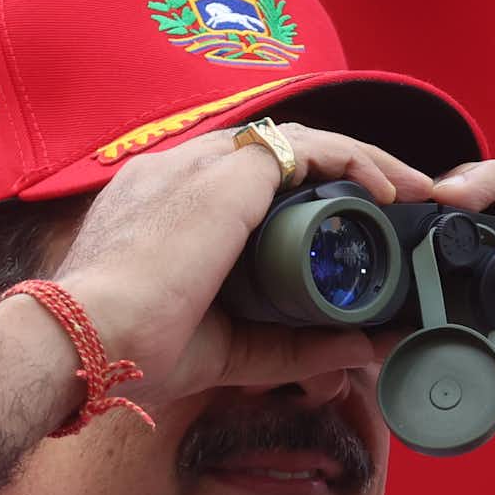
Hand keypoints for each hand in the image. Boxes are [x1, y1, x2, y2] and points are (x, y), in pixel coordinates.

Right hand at [54, 121, 438, 406]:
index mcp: (168, 205)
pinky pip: (310, 148)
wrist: (85, 341)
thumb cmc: (130, 352)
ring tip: (409, 193)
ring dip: (364, 164)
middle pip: (282, 154)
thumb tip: (363, 348)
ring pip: (303, 142)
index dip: (307, 197)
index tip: (355, 227)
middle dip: (348, 175)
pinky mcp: (227, 173)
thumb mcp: (232, 350)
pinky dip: (356, 163)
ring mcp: (202, 164)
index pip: (250, 182)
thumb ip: (295, 348)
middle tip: (399, 204)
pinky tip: (388, 191)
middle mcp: (181, 171)